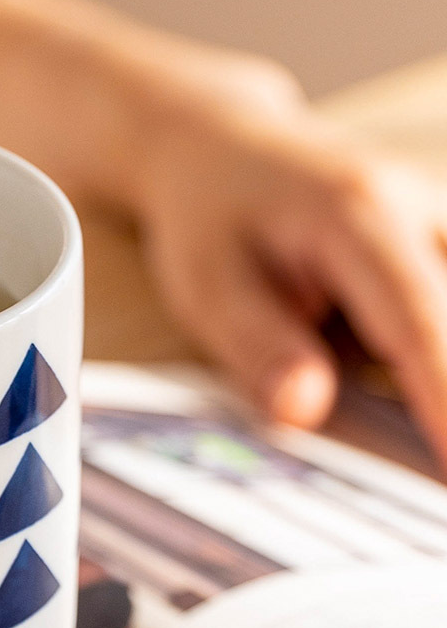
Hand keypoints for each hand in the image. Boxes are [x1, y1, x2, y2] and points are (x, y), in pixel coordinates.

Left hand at [127, 54, 446, 461]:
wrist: (221, 148)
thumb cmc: (208, 220)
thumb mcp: (206, 285)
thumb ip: (258, 345)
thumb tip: (304, 410)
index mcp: (359, 216)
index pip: (417, 321)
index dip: (445, 397)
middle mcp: (420, 212)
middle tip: (434, 478)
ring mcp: (440, 224)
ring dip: (437, 381)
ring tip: (425, 454)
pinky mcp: (441, 246)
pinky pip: (442, 304)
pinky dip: (430, 361)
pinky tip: (426, 419)